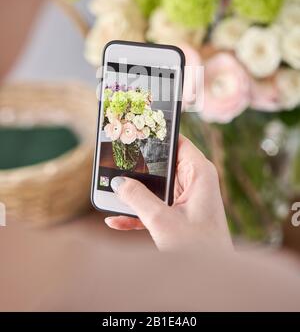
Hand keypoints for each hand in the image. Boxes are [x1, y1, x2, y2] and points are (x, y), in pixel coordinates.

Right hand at [105, 135, 231, 251]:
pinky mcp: (178, 215)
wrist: (209, 279)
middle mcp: (194, 182)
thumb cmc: (198, 249)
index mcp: (199, 173)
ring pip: (155, 186)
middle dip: (138, 166)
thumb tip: (118, 182)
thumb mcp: (162, 220)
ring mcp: (186, 199)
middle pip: (162, 164)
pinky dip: (137, 212)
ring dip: (134, 192)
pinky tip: (114, 219)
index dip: (157, 134)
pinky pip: (154, 206)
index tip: (135, 128)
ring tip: (109, 188)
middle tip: (114, 158)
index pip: (177, 142)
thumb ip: (138, 198)